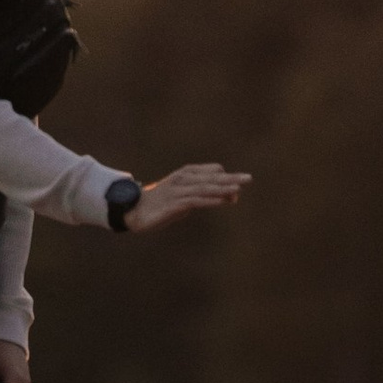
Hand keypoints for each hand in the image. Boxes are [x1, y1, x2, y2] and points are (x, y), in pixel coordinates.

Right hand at [126, 162, 249, 229]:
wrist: (134, 210)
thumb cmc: (161, 203)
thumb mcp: (184, 197)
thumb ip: (205, 195)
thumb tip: (230, 197)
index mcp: (186, 174)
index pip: (212, 171)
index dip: (226, 178)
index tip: (241, 183)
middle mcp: (183, 179)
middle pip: (211, 178)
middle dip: (231, 179)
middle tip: (249, 179)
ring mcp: (178, 191)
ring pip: (205, 188)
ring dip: (222, 188)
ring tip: (238, 189)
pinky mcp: (174, 204)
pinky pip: (195, 200)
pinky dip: (210, 200)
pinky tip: (222, 201)